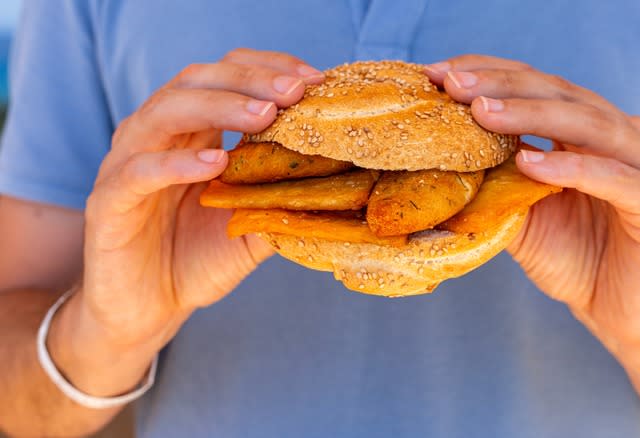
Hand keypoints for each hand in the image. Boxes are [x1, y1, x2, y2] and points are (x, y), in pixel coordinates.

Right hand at [51, 50, 324, 393]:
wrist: (147, 311)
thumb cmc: (198, 260)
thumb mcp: (252, 227)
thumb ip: (283, 201)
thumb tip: (340, 184)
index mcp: (191, 132)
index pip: (226, 76)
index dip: (268, 69)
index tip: (313, 80)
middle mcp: (157, 136)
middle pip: (197, 80)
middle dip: (250, 80)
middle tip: (294, 91)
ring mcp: (128, 163)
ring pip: (165, 112)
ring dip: (219, 107)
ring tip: (265, 116)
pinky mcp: (108, 202)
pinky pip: (138, 171)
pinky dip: (177, 163)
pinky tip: (215, 164)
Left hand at [425, 55, 639, 362]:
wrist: (622, 315)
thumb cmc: (574, 260)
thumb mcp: (520, 217)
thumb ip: (494, 184)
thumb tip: (437, 161)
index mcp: (585, 133)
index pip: (537, 86)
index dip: (489, 74)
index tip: (438, 73)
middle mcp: (617, 138)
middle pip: (560, 93)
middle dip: (502, 85)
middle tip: (454, 82)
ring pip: (588, 124)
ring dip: (531, 114)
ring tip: (483, 112)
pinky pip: (614, 177)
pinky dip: (571, 167)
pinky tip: (530, 163)